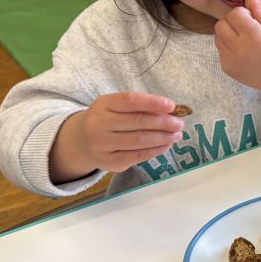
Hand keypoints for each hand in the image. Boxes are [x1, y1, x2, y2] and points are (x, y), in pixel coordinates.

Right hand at [50, 91, 183, 180]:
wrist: (81, 141)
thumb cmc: (108, 119)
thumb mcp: (116, 107)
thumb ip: (140, 107)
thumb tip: (172, 111)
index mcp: (104, 104)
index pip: (130, 100)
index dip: (153, 103)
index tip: (171, 106)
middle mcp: (99, 123)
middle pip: (138, 122)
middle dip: (163, 123)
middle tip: (179, 124)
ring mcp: (101, 144)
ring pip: (139, 140)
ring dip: (163, 138)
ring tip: (176, 135)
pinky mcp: (108, 161)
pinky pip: (137, 156)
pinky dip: (155, 151)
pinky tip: (166, 146)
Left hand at [215, 0, 260, 93]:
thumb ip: (258, 10)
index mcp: (253, 34)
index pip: (234, 14)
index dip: (242, 14)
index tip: (251, 20)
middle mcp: (239, 47)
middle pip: (221, 24)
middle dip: (231, 24)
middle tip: (245, 30)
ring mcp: (231, 59)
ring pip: (217, 37)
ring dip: (227, 36)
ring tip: (242, 42)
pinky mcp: (227, 68)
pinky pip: (220, 51)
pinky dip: (228, 49)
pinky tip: (242, 54)